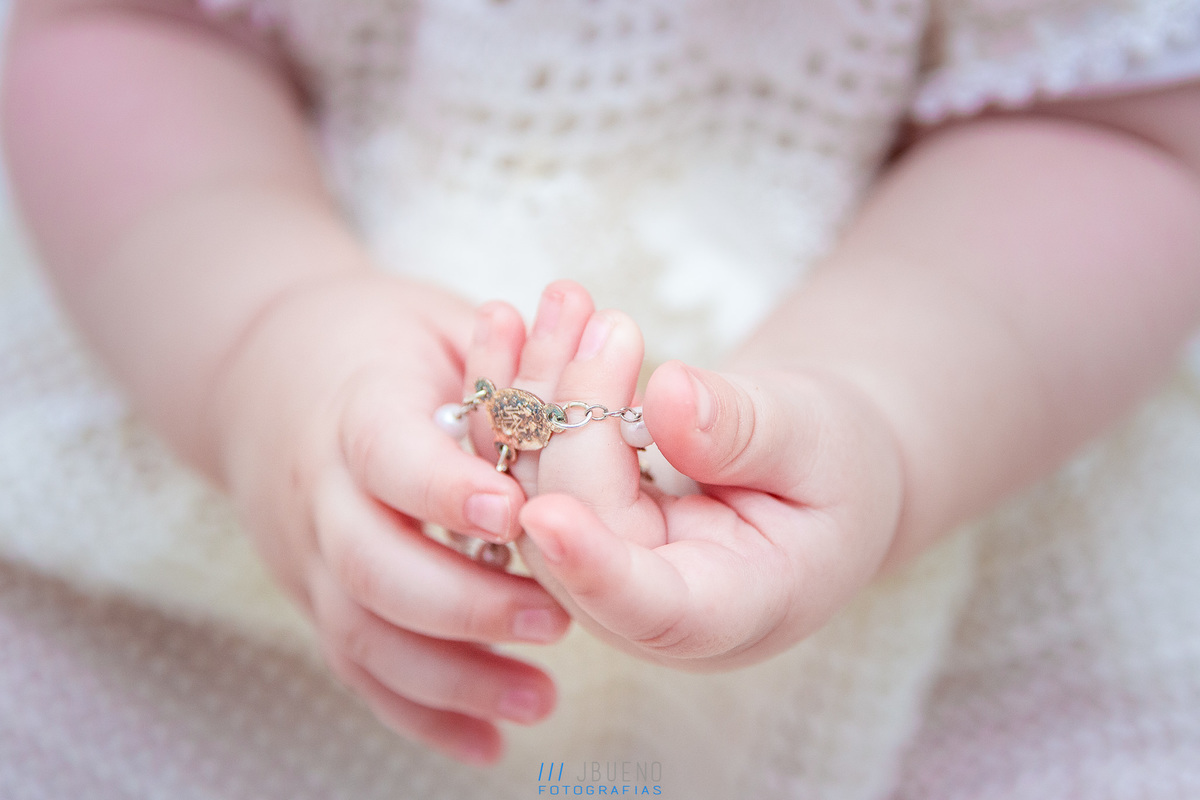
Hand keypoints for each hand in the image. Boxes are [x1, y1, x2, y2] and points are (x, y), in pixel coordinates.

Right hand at [208, 273, 569, 763]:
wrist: (262, 371)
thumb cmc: (378, 343)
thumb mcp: (435, 322)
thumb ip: (504, 366)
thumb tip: (598, 392)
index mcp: (355, 406)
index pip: (389, 455)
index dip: (446, 489)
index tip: (521, 516)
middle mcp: (319, 488)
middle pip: (371, 562)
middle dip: (465, 601)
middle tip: (558, 620)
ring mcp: (303, 553)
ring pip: (360, 630)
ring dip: (450, 676)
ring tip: (540, 698)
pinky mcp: (309, 597)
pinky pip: (354, 668)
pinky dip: (417, 713)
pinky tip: (487, 744)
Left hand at [465, 282, 904, 669]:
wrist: (822, 466)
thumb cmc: (840, 462)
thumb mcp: (818, 440)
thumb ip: (747, 431)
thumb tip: (669, 394)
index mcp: (726, 610)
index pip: (650, 609)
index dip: (593, 567)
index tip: (547, 516)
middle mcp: (643, 605)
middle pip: (574, 521)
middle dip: (567, 412)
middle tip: (586, 310)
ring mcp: (599, 566)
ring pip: (528, 486)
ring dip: (532, 388)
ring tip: (560, 299)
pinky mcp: (575, 522)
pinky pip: (523, 462)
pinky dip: (520, 394)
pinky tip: (510, 322)